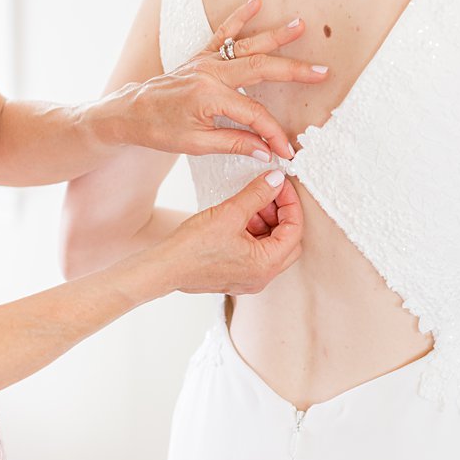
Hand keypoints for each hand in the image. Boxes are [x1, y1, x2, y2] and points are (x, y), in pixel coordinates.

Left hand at [102, 0, 328, 160]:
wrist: (129, 113)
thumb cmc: (158, 130)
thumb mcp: (195, 144)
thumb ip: (233, 143)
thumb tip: (265, 149)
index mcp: (209, 97)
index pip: (254, 114)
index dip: (273, 133)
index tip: (286, 149)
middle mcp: (209, 73)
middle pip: (260, 69)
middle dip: (293, 72)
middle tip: (321, 72)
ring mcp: (205, 61)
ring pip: (246, 45)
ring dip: (275, 36)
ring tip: (300, 25)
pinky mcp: (200, 56)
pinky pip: (223, 33)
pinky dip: (240, 17)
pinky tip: (255, 1)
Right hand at [156, 170, 303, 294]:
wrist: (164, 267)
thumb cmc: (192, 247)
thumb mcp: (229, 213)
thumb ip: (257, 194)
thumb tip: (276, 180)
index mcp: (266, 265)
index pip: (294, 230)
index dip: (291, 203)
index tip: (280, 185)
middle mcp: (262, 277)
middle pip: (288, 241)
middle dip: (281, 215)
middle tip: (268, 194)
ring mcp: (249, 279)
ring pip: (272, 247)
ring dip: (267, 223)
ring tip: (249, 205)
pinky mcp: (237, 276)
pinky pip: (256, 253)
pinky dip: (254, 234)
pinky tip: (240, 218)